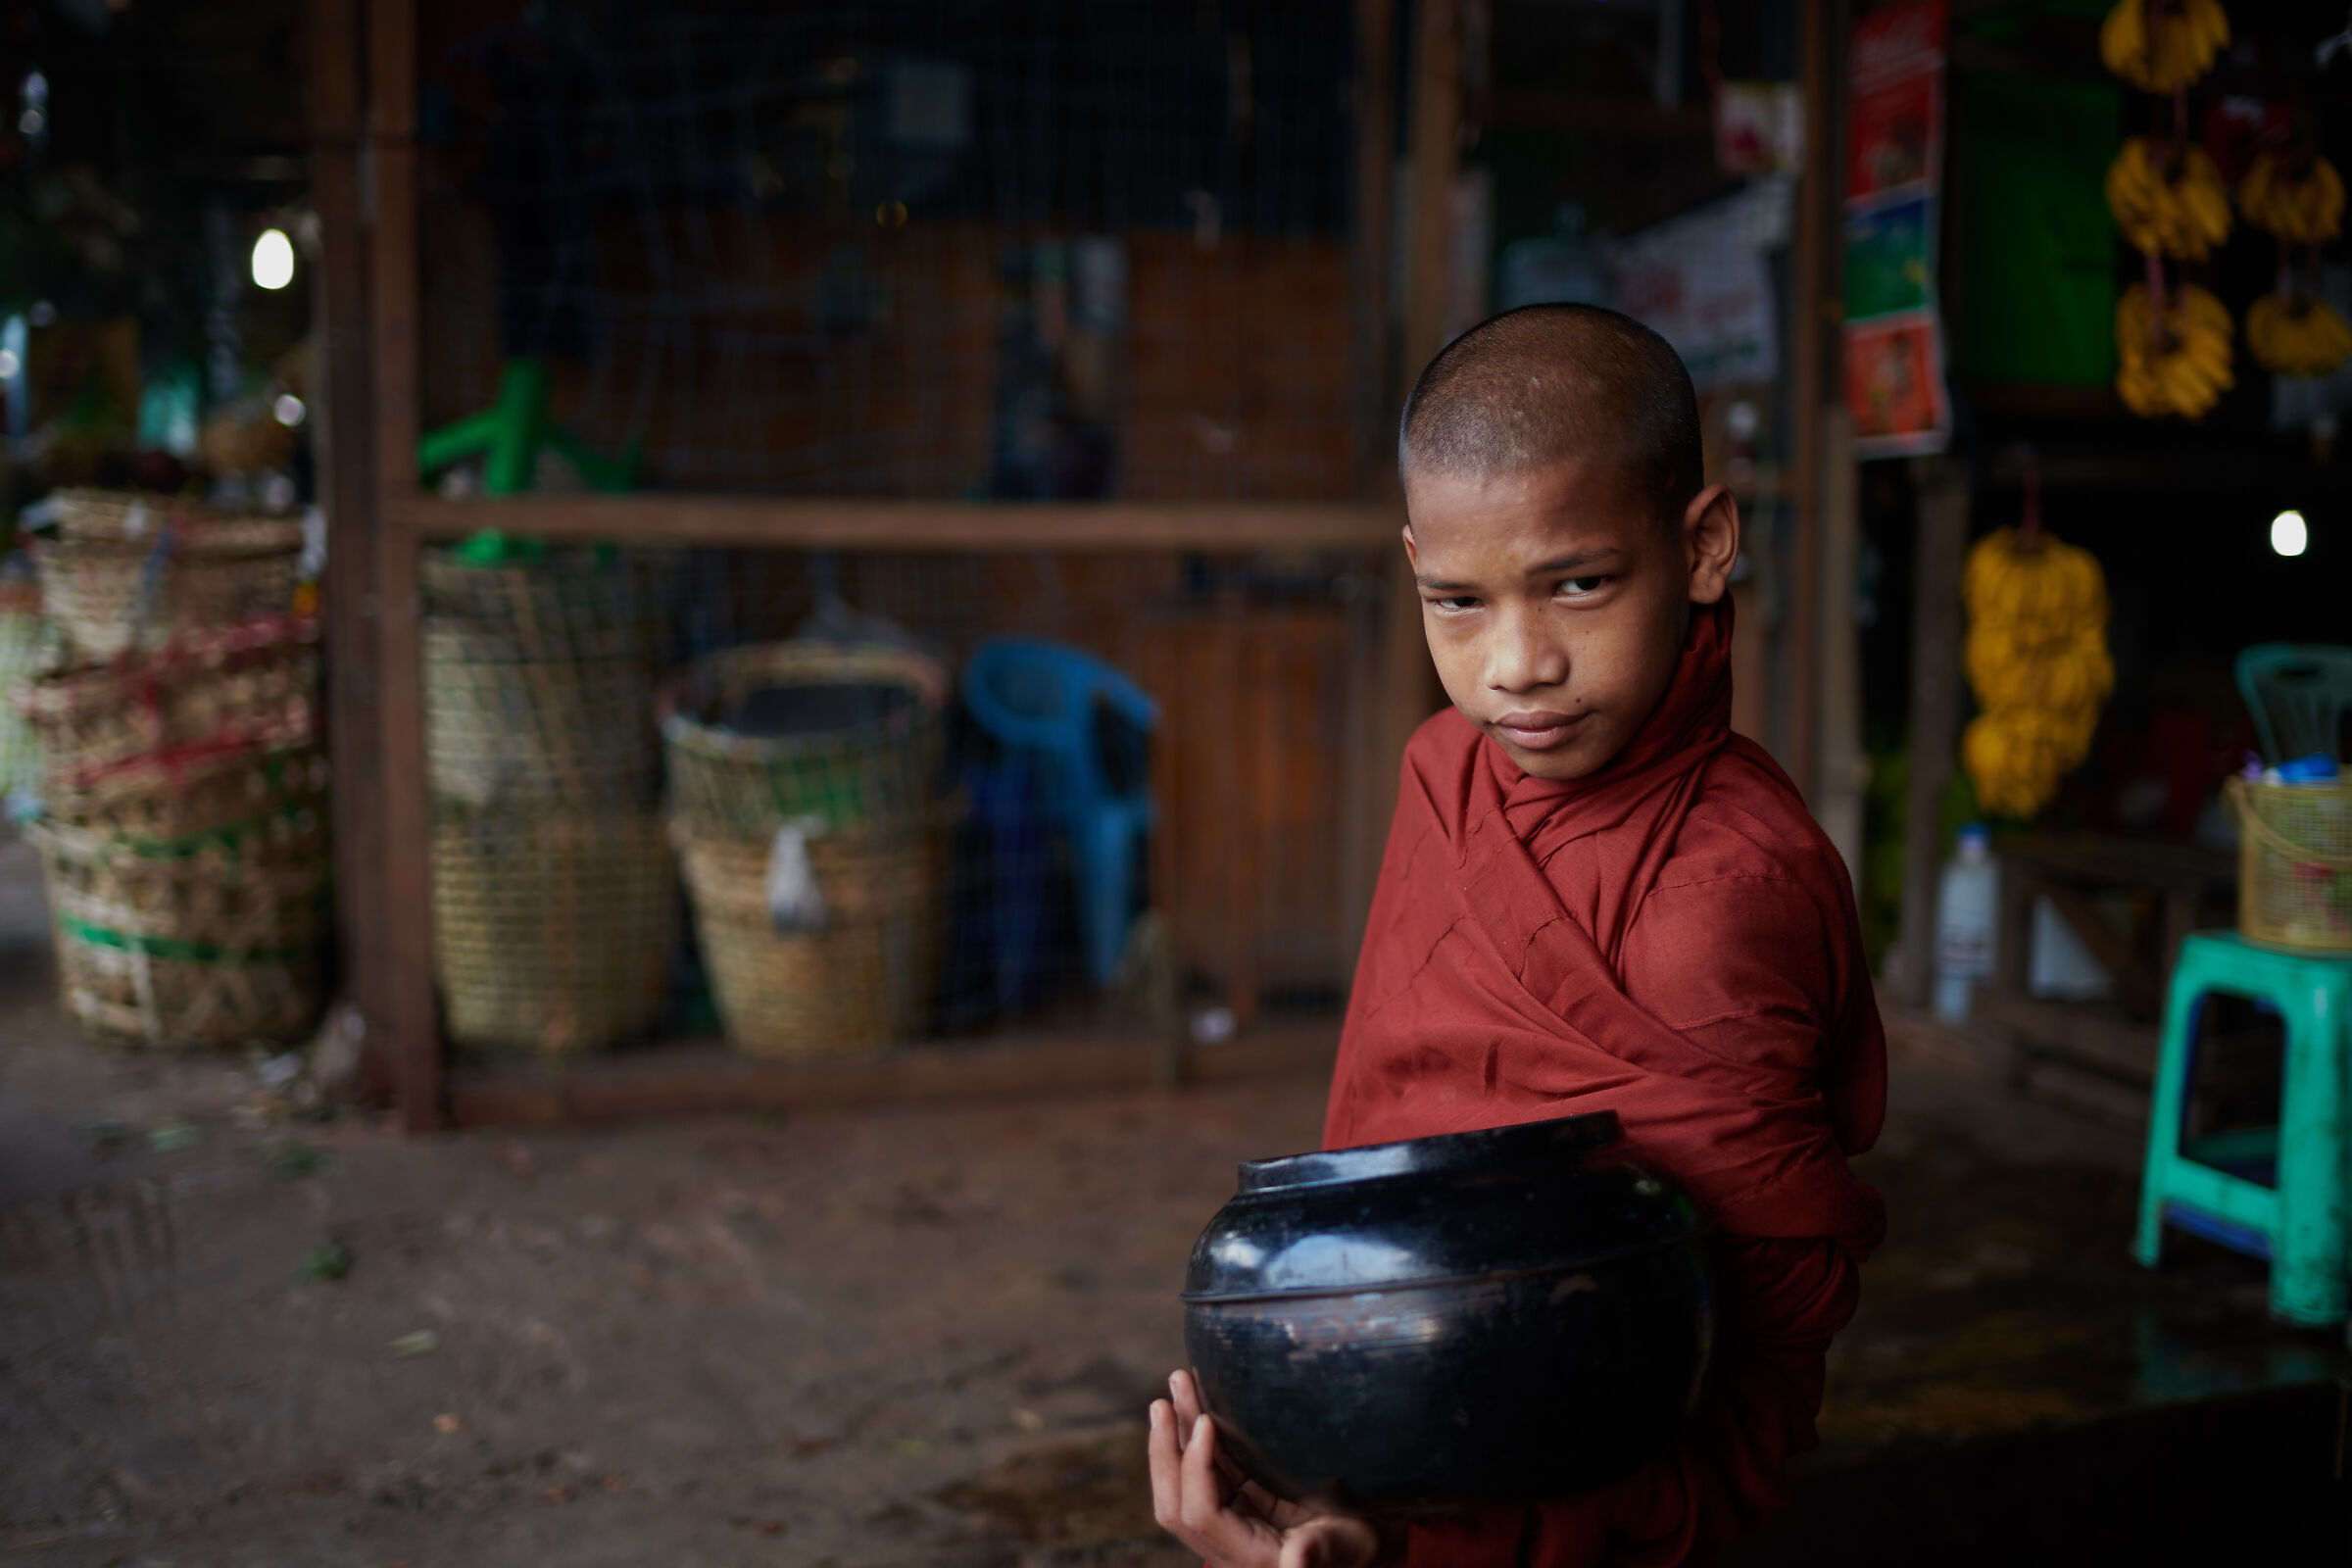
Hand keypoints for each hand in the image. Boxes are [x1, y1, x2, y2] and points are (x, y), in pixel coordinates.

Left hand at [1147, 1369, 1388, 1567]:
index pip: (1202, 1514)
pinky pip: (1207, 1465)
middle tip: (1163, 1401)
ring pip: (1186, 1478)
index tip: (1207, 1424)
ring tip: (1178, 1384)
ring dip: (1178, 1432)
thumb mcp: (1347, 1544)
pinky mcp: (1238, 1500)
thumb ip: (1318, 1554)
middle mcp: (1230, 1542)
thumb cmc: (1362, 1543)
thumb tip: (1297, 1563)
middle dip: (1167, 1451)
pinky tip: (1195, 1398)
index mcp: (1252, 1557)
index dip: (1196, 1470)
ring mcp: (1230, 1519)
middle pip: (1177, 1501)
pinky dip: (1196, 1433)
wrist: (1367, 1539)